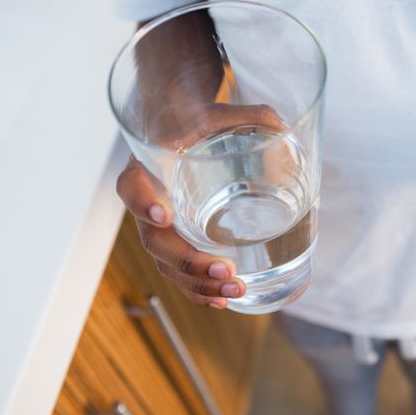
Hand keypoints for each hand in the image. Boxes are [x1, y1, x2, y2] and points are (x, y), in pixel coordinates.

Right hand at [116, 102, 283, 308]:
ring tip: (233, 291)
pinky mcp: (177, 241)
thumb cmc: (198, 120)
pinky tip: (220, 302)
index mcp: (148, 166)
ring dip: (198, 284)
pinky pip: (179, 274)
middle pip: (155, 242)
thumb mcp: (219, 113)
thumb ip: (250, 115)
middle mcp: (148, 201)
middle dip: (188, 262)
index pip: (131, 186)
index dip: (143, 203)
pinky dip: (198, 291)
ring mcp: (160, 227)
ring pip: (167, 265)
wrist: (182, 129)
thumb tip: (284, 127)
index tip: (165, 217)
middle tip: (225, 270)